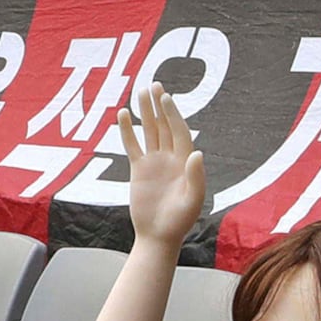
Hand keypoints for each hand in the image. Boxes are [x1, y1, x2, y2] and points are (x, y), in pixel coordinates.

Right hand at [119, 82, 208, 251]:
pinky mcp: (138, 169)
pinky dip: (128, 130)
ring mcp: (154, 162)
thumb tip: (197, 152)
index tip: (166, 98)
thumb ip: (195, 177)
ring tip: (140, 90)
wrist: (158, 236)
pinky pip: (132, 145)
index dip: (173, 115)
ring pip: (149, 131)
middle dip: (160, 106)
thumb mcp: (192, 201)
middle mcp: (171, 158)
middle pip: (165, 126)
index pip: (179, 132)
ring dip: (145, 112)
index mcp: (186, 162)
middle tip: (155, 85)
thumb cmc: (179, 221)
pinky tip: (123, 114)